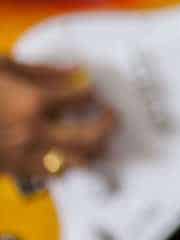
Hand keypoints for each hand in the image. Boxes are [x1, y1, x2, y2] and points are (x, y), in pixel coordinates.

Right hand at [0, 59, 115, 180]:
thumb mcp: (5, 65)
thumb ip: (44, 70)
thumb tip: (72, 71)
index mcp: (33, 102)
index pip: (82, 96)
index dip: (91, 90)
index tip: (90, 87)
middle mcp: (31, 132)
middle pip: (89, 136)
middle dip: (106, 124)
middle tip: (110, 115)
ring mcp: (20, 154)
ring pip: (72, 161)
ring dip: (90, 150)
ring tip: (96, 140)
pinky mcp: (7, 168)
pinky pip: (45, 174)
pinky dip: (61, 165)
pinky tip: (64, 155)